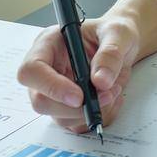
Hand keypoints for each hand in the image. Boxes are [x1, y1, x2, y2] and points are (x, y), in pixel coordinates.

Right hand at [16, 0, 156, 132]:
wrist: (124, 44)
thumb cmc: (115, 32)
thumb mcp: (119, 32)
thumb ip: (110, 53)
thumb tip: (100, 81)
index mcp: (49, 45)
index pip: (32, 71)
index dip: (51, 87)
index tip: (78, 96)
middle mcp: (47, 70)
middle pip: (41, 101)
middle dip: (75, 107)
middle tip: (105, 96)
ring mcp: (55, 91)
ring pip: (60, 117)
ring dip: (90, 112)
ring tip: (113, 91)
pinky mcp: (68, 106)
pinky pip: (77, 123)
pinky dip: (98, 116)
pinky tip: (112, 99)